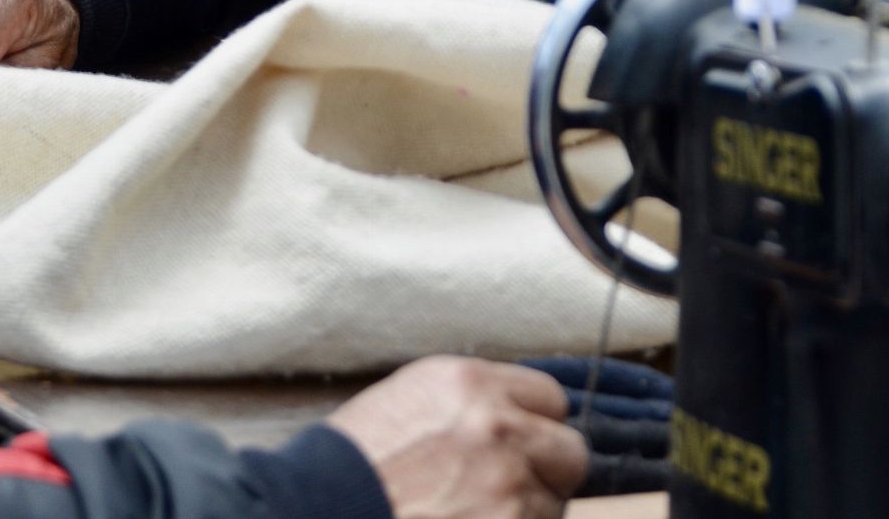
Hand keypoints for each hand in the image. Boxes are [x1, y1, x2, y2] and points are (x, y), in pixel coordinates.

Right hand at [326, 358, 588, 518]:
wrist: (318, 509)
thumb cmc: (352, 463)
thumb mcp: (407, 400)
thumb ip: (469, 401)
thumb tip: (516, 415)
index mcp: (469, 383)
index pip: (550, 397)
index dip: (534, 424)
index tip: (520, 442)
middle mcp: (497, 428)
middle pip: (569, 450)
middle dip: (546, 470)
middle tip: (509, 486)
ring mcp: (507, 487)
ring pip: (554, 503)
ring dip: (525, 511)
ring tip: (472, 513)